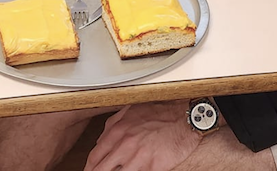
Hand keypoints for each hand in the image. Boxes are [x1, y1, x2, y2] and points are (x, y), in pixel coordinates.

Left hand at [84, 101, 200, 170]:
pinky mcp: (153, 167)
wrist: (186, 117)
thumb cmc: (161, 112)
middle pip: (102, 170)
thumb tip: (101, 139)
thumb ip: (112, 125)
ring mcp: (139, 158)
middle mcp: (126, 146)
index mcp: (118, 132)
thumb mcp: (131, 111)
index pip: (94, 157)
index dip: (90, 168)